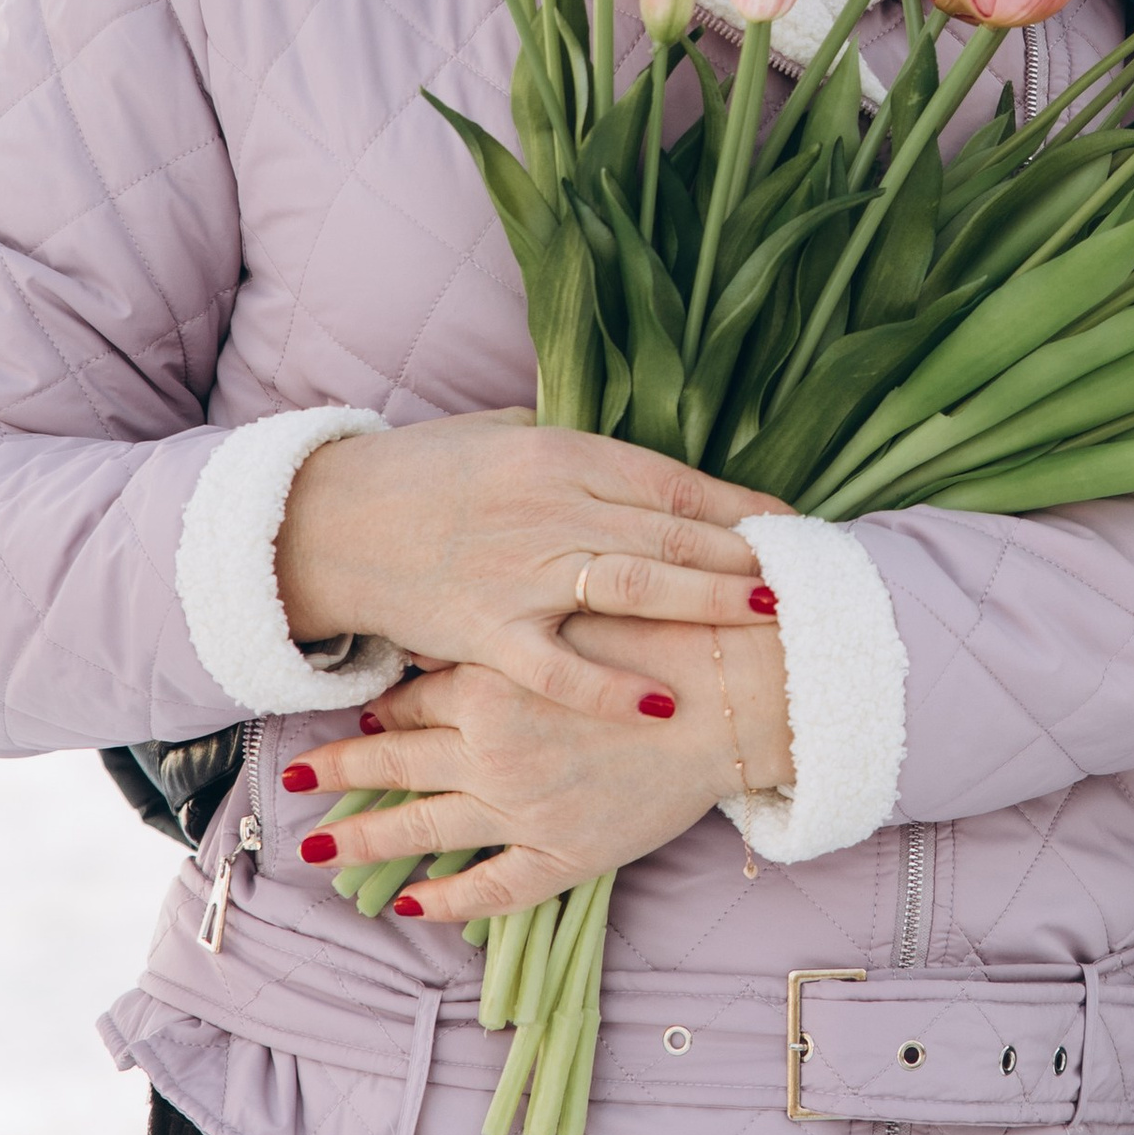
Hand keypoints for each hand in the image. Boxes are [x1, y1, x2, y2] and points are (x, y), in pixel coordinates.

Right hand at [277, 413, 786, 722]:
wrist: (327, 522)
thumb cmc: (420, 473)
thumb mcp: (502, 434)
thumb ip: (574, 449)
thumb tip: (642, 463)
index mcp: (562, 454)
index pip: (673, 483)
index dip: (739, 507)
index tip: (790, 527)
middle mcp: (551, 508)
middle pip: (671, 536)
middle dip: (746, 559)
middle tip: (806, 580)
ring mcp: (519, 572)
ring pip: (634, 587)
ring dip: (707, 604)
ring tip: (767, 620)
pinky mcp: (485, 632)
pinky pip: (558, 665)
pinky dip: (609, 684)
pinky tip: (660, 700)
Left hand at [285, 631, 791, 919]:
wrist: (740, 694)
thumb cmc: (672, 636)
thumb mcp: (582, 603)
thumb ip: (522, 615)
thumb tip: (469, 617)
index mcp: (492, 685)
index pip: (415, 696)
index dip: (384, 705)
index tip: (359, 714)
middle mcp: (491, 750)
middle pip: (396, 761)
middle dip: (341, 770)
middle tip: (294, 773)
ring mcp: (522, 809)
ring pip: (422, 827)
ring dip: (364, 838)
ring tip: (316, 849)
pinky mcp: (564, 854)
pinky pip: (491, 888)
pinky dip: (448, 900)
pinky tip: (414, 904)